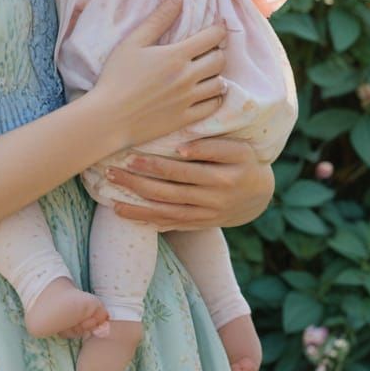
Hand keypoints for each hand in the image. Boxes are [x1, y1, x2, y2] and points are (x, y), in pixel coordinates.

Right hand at [91, 0, 227, 150]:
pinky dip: (215, 98)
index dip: (220, 29)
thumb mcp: (133, 42)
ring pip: (220, 84)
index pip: (212, 38)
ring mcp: (189, 100)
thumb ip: (158, 19)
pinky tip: (207, 93)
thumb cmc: (117, 76)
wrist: (110, 117)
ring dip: (217, 75)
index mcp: (176, 56)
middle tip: (209, 49)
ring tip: (206, 71)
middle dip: (218, 51)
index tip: (219, 25)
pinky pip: (213, 107)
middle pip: (219, 60)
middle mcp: (188, 77)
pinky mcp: (186, 118)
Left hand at [104, 136, 274, 231]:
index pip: (182, 171)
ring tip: (112, 202)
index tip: (130, 156)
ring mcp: (206, 216)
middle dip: (137, 184)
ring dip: (138, 208)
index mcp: (222, 177)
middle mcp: (213, 200)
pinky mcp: (200, 225)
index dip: (155, 165)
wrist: (259, 194)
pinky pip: (173, 225)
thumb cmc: (243, 160)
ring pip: (167, 213)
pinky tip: (130, 217)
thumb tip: (181, 147)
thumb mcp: (237, 148)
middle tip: (110, 174)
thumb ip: (210, 145)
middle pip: (168, 193)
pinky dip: (150, 222)